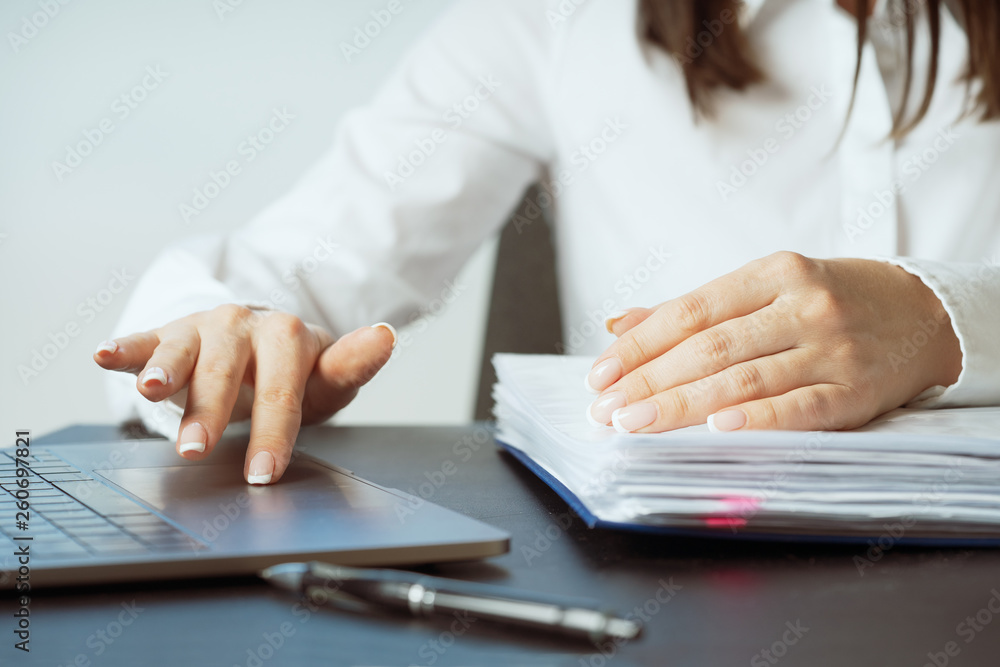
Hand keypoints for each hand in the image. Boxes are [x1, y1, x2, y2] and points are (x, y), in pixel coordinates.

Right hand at [93, 305, 395, 482]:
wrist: (262, 340)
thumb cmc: (296, 370)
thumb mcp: (327, 375)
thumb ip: (353, 364)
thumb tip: (386, 335)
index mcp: (289, 337)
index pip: (283, 389)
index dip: (274, 432)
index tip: (262, 474)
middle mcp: (246, 325)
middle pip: (228, 371)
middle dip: (210, 411)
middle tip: (196, 451)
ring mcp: (206, 327)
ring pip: (185, 350)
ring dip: (167, 372)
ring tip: (151, 392)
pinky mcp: (172, 331)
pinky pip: (148, 339)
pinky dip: (128, 348)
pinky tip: (106, 355)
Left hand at [585, 252, 961, 432]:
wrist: (921, 314)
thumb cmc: (826, 300)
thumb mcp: (763, 288)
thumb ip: (690, 309)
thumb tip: (617, 324)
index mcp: (773, 273)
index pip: (691, 311)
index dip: (640, 345)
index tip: (600, 373)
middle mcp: (803, 306)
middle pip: (710, 348)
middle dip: (649, 380)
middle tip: (605, 409)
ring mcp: (832, 349)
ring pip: (744, 379)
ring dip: (681, 405)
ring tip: (634, 424)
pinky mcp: (856, 392)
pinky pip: (801, 407)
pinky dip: (758, 418)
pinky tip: (716, 427)